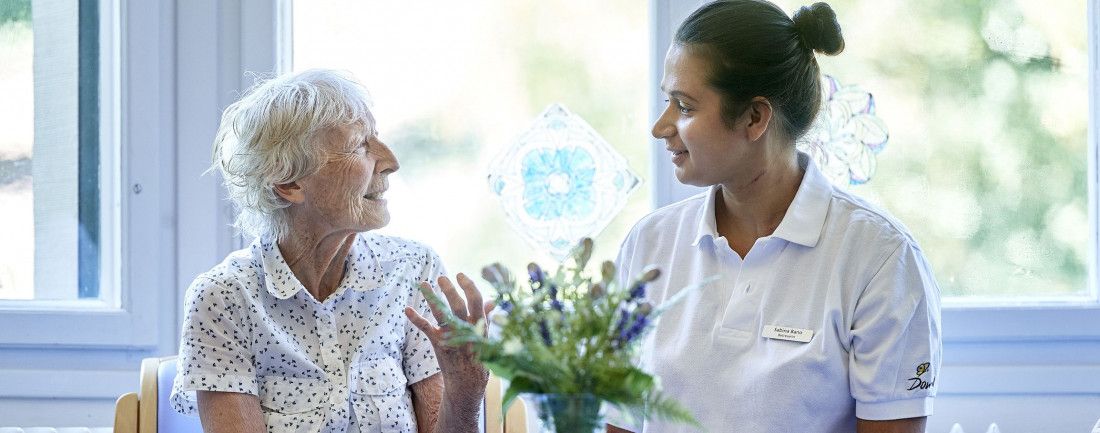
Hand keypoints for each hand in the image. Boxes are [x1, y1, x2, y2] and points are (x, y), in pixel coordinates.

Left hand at [405, 273, 494, 400]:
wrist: (468, 384)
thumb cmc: (479, 358)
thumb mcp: (486, 337)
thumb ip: (486, 318)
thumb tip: (491, 301)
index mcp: (480, 325)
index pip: (476, 301)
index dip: (469, 286)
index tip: (461, 275)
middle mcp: (466, 329)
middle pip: (457, 305)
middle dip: (450, 290)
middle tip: (442, 278)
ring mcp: (452, 337)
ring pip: (441, 313)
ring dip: (431, 298)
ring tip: (423, 284)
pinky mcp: (439, 344)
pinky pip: (426, 329)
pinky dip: (416, 318)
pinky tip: (407, 309)